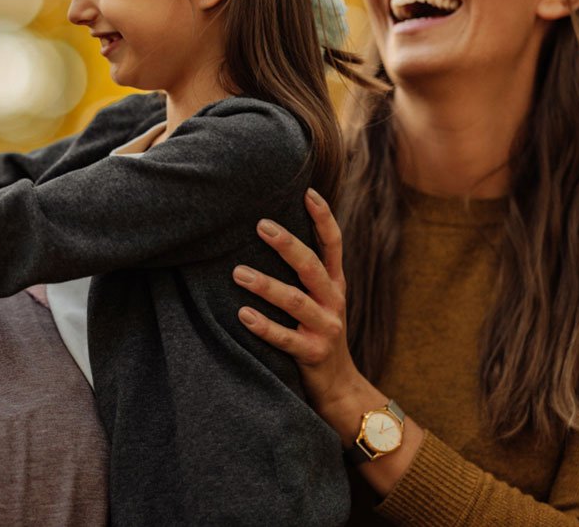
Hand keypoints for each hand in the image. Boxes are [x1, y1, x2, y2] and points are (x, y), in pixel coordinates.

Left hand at [234, 188, 363, 413]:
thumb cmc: (318, 333)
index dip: (324, 218)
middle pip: (312, 267)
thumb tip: (271, 231)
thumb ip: (305, 272)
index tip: (308, 191)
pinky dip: (264, 326)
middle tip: (260, 225)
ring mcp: (325, 329)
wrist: (340, 387)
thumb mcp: (320, 300)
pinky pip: (286, 339)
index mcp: (335, 284)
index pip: (333, 245)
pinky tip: (242, 315)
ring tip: (238, 273)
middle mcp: (334, 302)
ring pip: (297, 302)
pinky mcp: (313, 355)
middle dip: (288, 245)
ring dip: (267, 286)